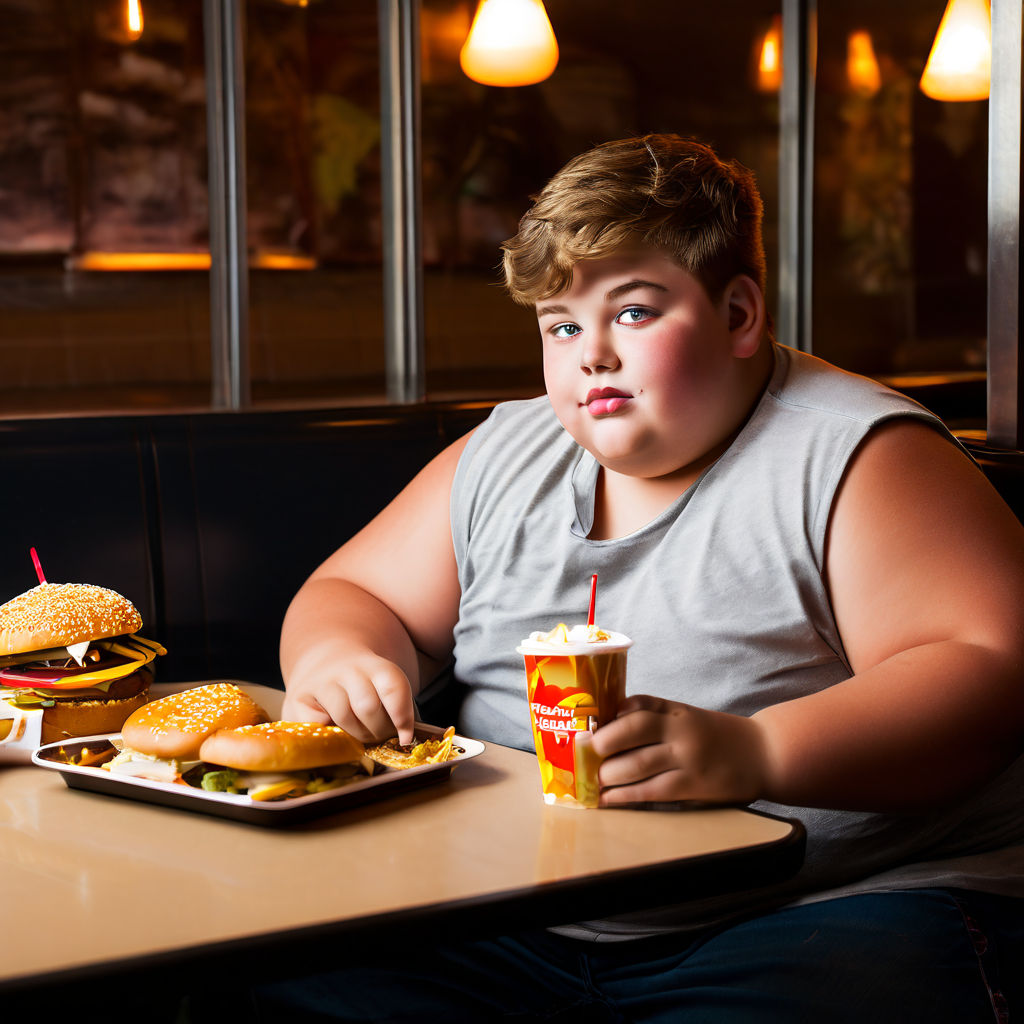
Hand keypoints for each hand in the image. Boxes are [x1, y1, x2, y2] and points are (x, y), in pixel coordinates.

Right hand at [281, 647, 416, 745]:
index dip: (403, 716)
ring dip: (356, 737)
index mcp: (375, 666)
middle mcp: (348, 669)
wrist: (324, 664)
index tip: (406, 739)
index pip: (393, 686)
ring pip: (344, 716)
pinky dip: (329, 735)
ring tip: (360, 738)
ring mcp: (322, 682)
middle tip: (380, 739)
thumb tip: (406, 743)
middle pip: (369, 706)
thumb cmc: (361, 688)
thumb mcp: (382, 688)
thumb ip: (396, 710)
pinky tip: (334, 732)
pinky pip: (318, 725)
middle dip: (378, 731)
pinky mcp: (298, 697)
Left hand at [590, 695, 766, 806]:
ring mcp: (687, 757)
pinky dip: (625, 796)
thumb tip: (608, 722)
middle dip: (601, 743)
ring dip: (608, 773)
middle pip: (632, 730)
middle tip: (580, 754)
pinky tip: (608, 799)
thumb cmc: (717, 736)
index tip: (582, 728)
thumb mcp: (686, 716)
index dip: (606, 717)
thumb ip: (652, 715)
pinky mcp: (693, 785)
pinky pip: (651, 790)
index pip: (635, 705)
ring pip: (637, 764)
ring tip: (592, 780)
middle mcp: (680, 729)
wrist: (765, 754)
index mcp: (676, 709)